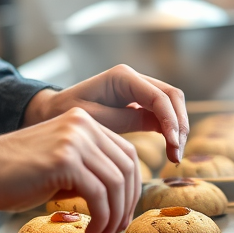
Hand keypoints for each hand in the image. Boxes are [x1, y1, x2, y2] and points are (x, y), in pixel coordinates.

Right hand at [0, 108, 141, 232]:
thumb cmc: (13, 174)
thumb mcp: (59, 164)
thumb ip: (86, 171)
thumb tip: (117, 197)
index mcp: (83, 123)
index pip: (126, 154)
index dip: (131, 188)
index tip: (121, 214)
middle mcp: (83, 125)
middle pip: (128, 168)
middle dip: (127, 205)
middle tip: (115, 231)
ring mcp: (75, 140)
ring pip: (117, 184)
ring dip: (114, 217)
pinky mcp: (65, 160)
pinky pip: (99, 196)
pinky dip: (101, 220)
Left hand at [22, 64, 188, 163]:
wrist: (53, 112)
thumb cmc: (67, 113)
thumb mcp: (95, 119)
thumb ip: (126, 120)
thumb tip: (162, 128)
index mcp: (122, 77)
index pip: (158, 96)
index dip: (170, 121)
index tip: (172, 145)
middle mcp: (134, 78)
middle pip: (172, 96)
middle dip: (180, 124)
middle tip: (176, 154)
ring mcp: (138, 89)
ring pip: (171, 104)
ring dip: (178, 128)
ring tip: (174, 156)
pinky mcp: (139, 102)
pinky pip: (162, 113)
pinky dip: (169, 130)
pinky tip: (169, 150)